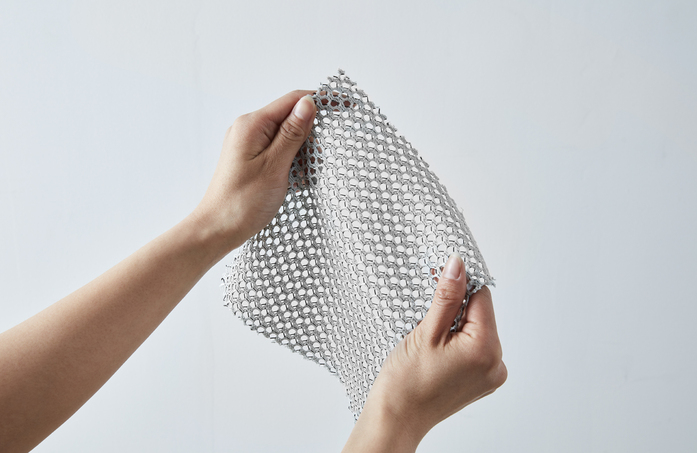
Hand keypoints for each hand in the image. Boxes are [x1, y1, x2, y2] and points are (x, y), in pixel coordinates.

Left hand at [192, 90, 315, 252]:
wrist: (217, 229)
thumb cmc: (242, 202)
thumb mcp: (274, 166)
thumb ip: (292, 133)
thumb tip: (308, 103)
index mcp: (252, 125)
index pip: (293, 100)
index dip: (321, 101)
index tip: (346, 106)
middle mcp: (248, 129)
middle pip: (290, 117)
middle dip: (311, 134)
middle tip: (323, 157)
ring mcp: (248, 144)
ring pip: (286, 136)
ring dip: (302, 151)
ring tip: (306, 174)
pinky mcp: (251, 159)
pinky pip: (278, 151)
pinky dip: (292, 162)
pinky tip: (296, 180)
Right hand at [343, 253, 506, 451]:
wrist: (397, 419)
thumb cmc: (406, 383)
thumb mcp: (426, 331)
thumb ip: (447, 296)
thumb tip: (458, 265)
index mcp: (485, 349)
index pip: (481, 297)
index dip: (459, 284)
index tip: (439, 278)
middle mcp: (496, 364)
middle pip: (481, 314)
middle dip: (455, 307)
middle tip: (427, 315)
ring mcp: (490, 375)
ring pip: (476, 330)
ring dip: (455, 324)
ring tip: (429, 338)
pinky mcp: (481, 381)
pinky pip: (474, 348)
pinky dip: (457, 342)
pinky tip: (436, 350)